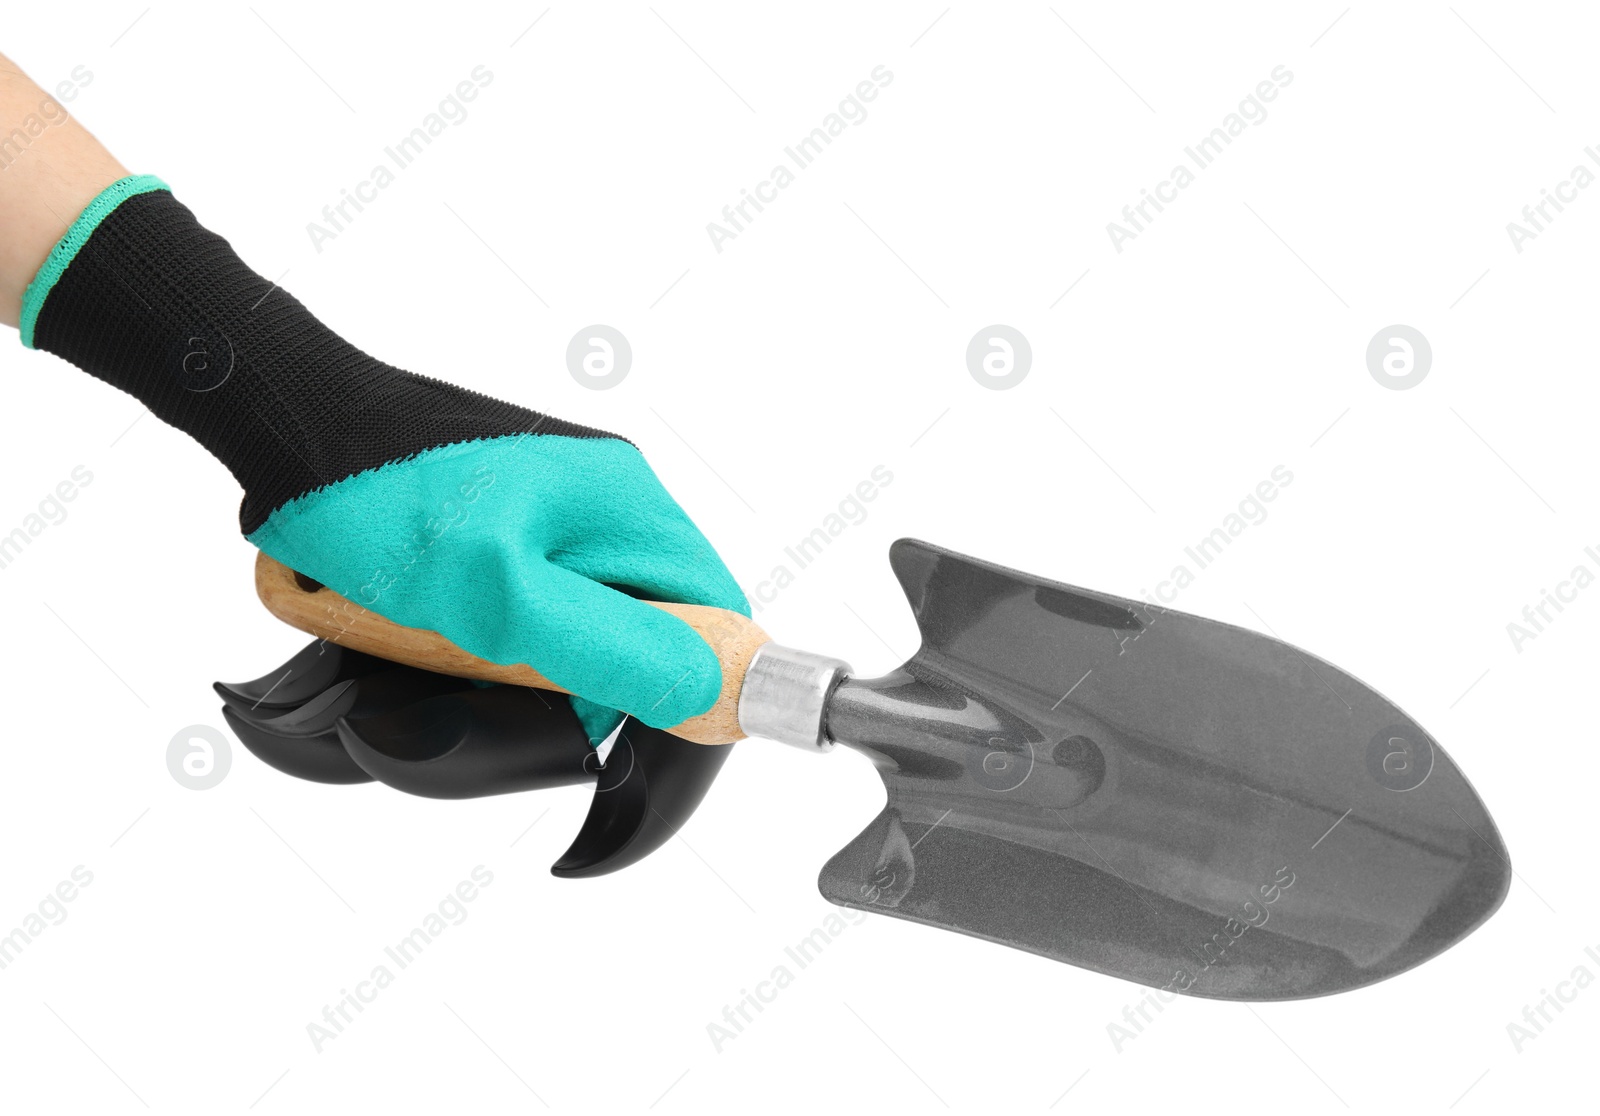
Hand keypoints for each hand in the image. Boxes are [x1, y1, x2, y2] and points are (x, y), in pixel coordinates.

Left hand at [248, 427, 748, 746]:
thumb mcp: (495, 597)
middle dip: (595, 677)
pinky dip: (503, 633)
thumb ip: (605, 645)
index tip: (613, 729)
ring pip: (593, 617)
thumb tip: (709, 688)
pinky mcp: (515, 513)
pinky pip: (544, 596)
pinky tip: (442, 634)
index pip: (715, 614)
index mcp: (627, 504)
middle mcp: (608, 498)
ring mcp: (561, 502)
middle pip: (655, 622)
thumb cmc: (376, 501)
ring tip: (459, 661)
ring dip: (540, 660)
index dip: (686, 685)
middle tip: (509, 696)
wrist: (286, 426)